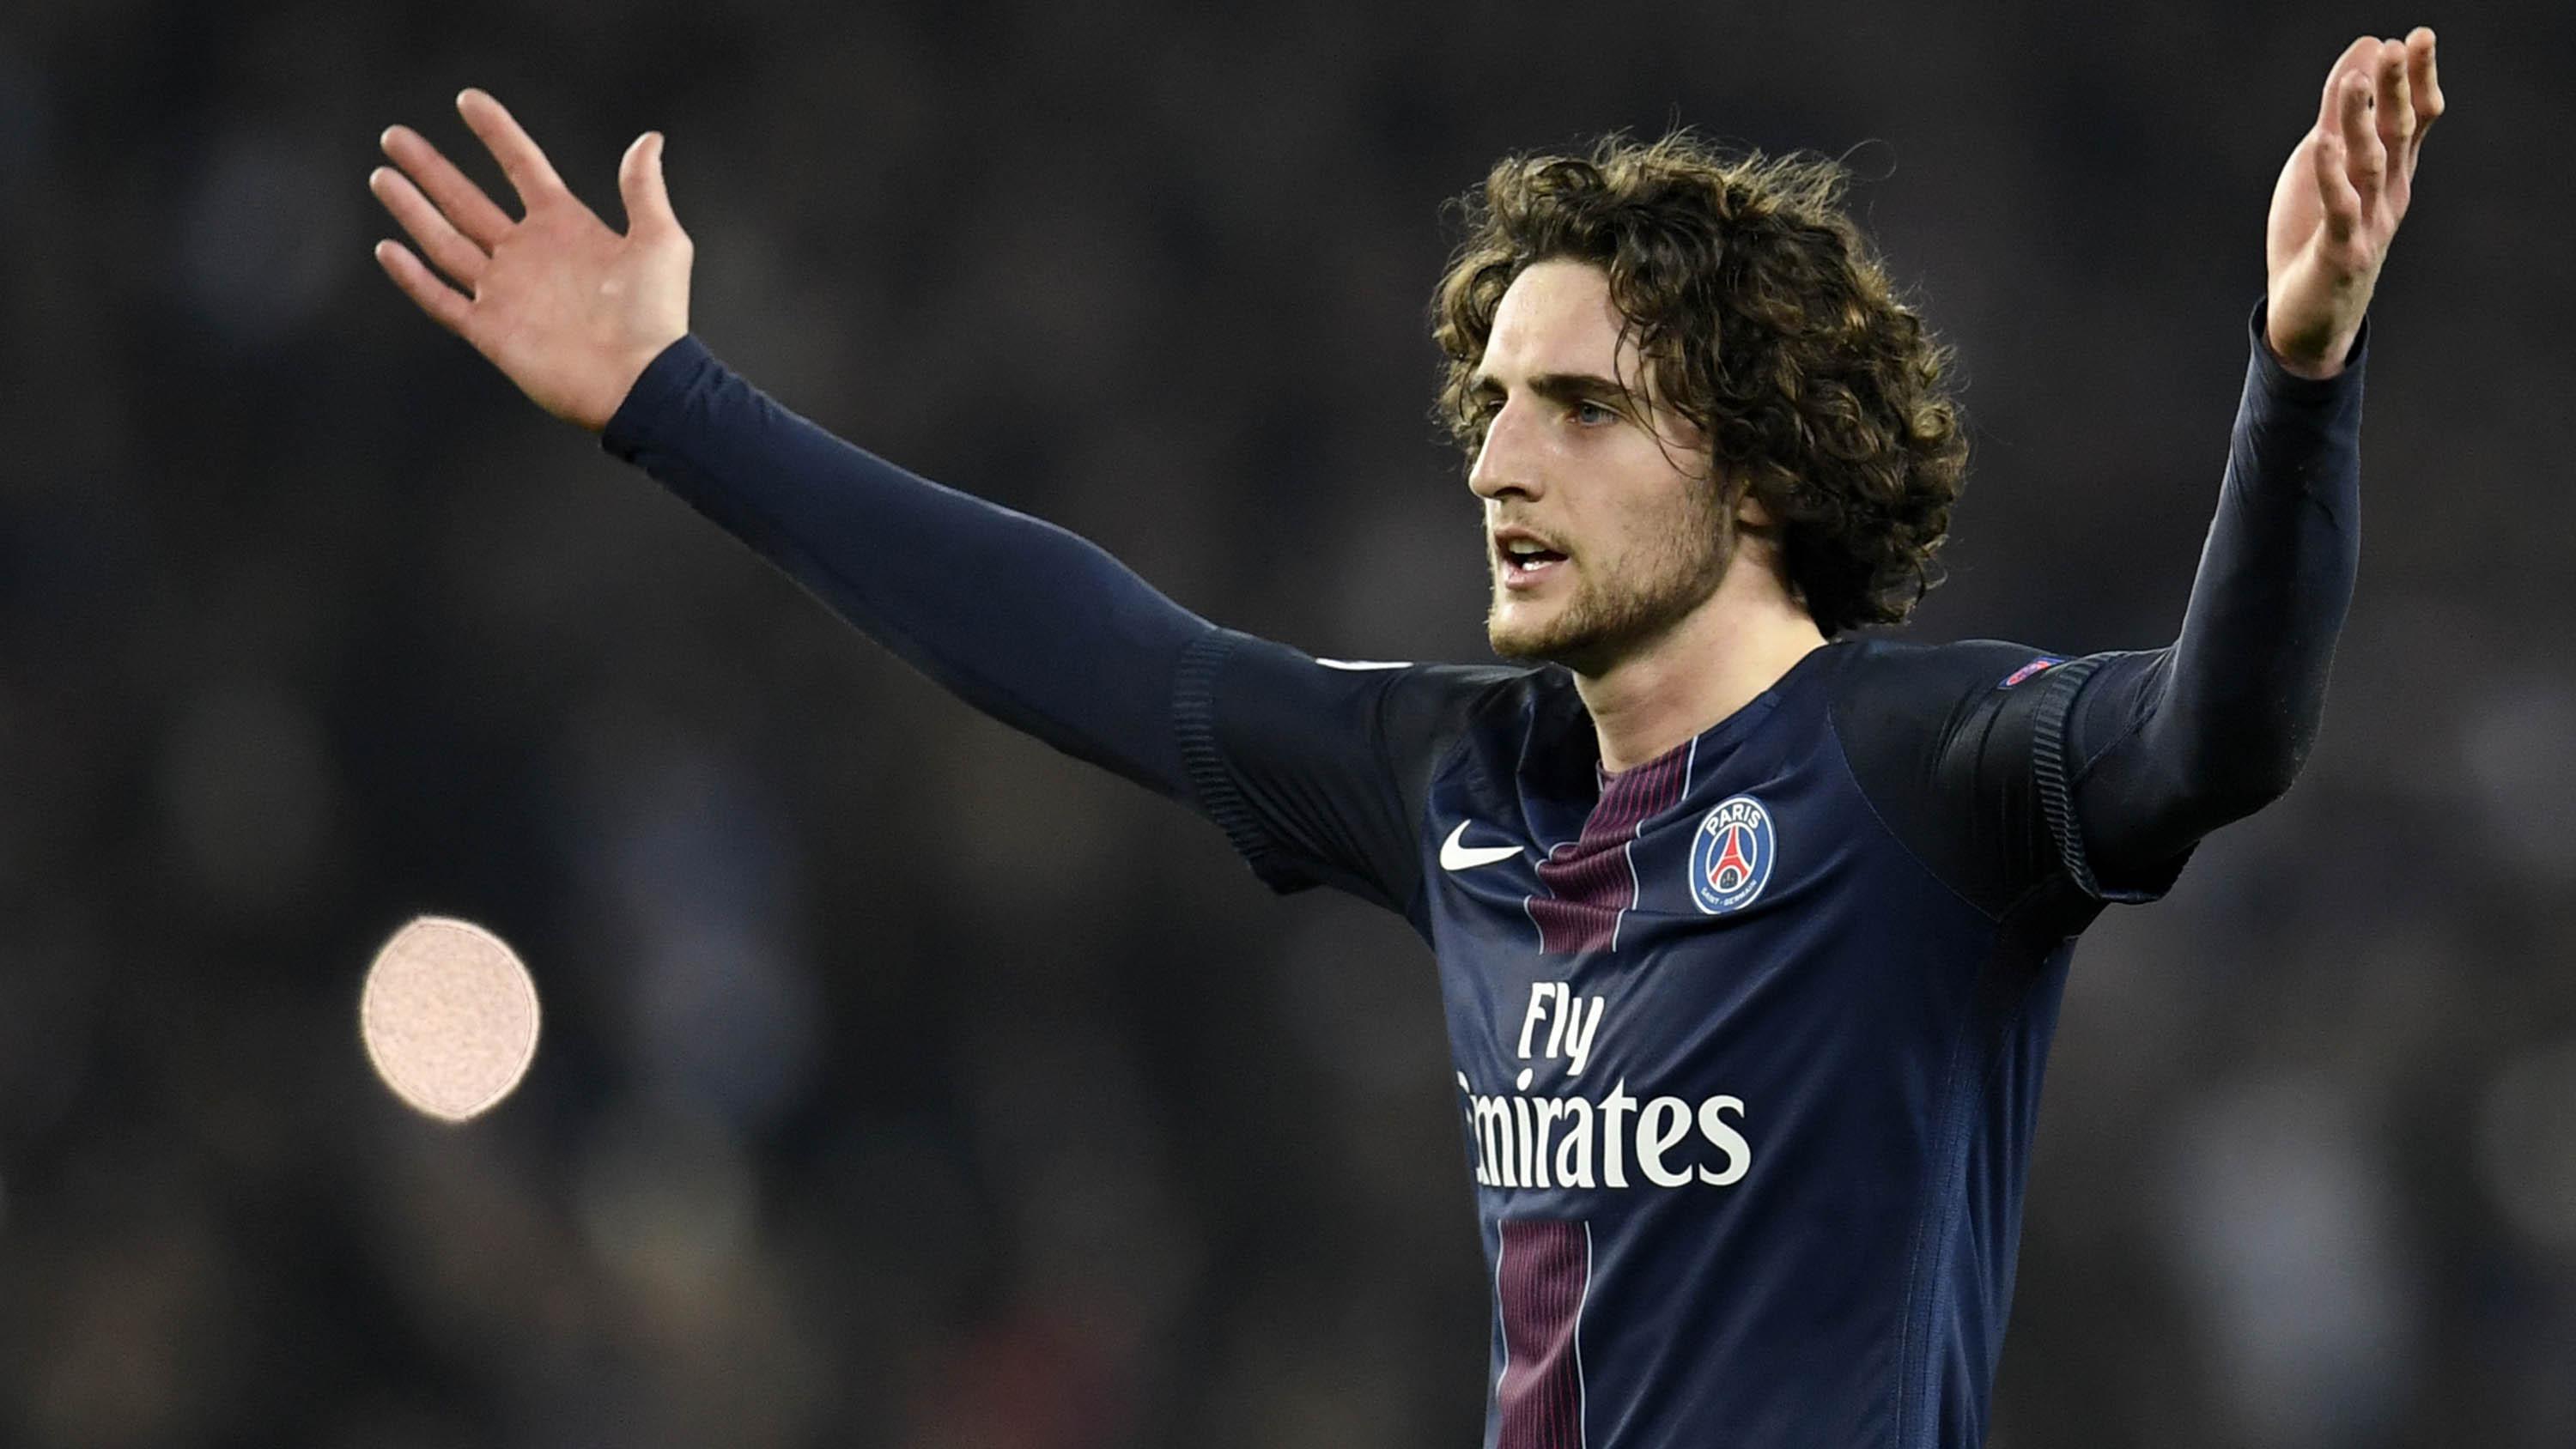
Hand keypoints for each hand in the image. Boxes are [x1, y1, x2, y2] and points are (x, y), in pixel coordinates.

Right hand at [370, 90, 691, 430]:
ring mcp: (506, 292)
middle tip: (394, 136)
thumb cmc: (656, 315)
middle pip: (467, 200)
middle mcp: (528, 255)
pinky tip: (388, 248)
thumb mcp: (660, 240)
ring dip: (413, 210)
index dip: (496, 132)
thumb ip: (643, 188)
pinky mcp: (492, 330)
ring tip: (383, 176)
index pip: (521, 166)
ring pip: (445, 242)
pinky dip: (413, 277)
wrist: (640, 381)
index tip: (468, 100)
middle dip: (430, 168)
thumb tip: (648, 139)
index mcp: (565, 227)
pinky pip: (442, 299)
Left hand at [2264, 29, 2443, 378]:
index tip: (2417, 39)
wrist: (2310, 317)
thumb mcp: (2325, 165)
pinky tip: (2322, 143)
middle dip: (2398, 90)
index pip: (2414, 118)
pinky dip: (2330, 175)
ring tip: (2353, 80)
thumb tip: (2362, 54)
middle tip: (2399, 47)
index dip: (2418, 79)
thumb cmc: (2318, 233)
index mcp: (2392, 172)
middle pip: (2398, 134)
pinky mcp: (2342, 251)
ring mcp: (2369, 223)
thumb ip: (2340, 113)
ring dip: (2361, 123)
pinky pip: (2338, 208)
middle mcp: (2389, 194)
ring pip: (2368, 165)